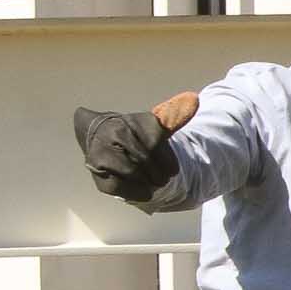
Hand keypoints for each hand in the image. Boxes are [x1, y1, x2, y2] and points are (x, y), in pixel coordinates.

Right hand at [71, 91, 198, 204]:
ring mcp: (101, 150)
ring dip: (147, 181)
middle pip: (146, 159)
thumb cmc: (133, 134)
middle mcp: (115, 132)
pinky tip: (140, 188)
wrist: (98, 135)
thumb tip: (194, 99)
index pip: (158, 144)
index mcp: (133, 121)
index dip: (168, 160)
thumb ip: (174, 116)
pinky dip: (136, 191)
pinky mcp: (96, 170)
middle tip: (161, 178)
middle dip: (159, 173)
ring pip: (133, 173)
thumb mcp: (154, 124)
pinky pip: (121, 187)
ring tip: (150, 181)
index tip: (170, 167)